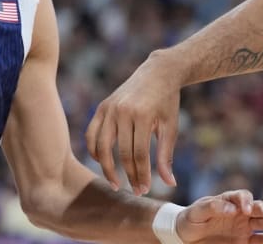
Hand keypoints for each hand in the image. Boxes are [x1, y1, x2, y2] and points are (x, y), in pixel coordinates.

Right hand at [86, 51, 180, 193]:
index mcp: (144, 115)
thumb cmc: (167, 102)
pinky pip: (92, 134)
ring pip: (102, 146)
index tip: (144, 190)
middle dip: (128, 175)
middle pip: (121, 153)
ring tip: (116, 183)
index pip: (139, 154)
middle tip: (135, 190)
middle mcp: (123, 111)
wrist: (158, 72)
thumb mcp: (171, 126)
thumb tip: (169, 183)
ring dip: (107, 168)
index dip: (141, 175)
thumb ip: (166, 155)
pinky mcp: (102, 107)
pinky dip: (94, 151)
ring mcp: (110, 108)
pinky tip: (103, 163)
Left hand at [178, 189, 262, 242]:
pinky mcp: (243, 240)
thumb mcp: (197, 212)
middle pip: (257, 206)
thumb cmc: (191, 219)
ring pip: (262, 221)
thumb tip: (232, 208)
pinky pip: (258, 239)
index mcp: (229, 200)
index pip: (242, 196)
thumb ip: (213, 207)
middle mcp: (240, 211)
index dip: (246, 201)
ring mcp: (243, 225)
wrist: (186, 236)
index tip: (245, 210)